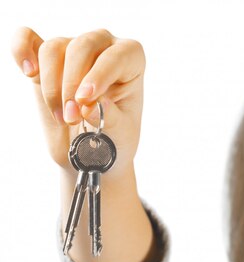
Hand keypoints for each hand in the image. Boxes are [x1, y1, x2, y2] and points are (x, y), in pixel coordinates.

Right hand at [11, 27, 144, 176]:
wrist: (93, 150)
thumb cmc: (115, 138)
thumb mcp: (121, 134)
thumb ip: (111, 118)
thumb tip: (91, 104)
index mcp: (131, 61)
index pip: (117, 55)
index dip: (100, 75)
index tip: (86, 100)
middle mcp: (104, 48)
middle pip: (82, 46)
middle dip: (72, 85)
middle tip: (73, 119)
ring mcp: (73, 50)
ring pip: (54, 49)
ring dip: (52, 86)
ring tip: (62, 118)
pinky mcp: (46, 61)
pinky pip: (28, 39)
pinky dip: (21, 49)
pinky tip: (28, 71)